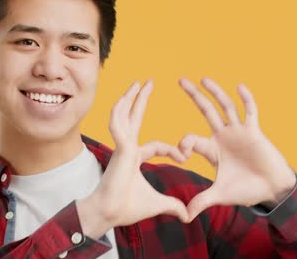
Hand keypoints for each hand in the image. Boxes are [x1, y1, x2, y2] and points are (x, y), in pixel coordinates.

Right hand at [78, 80, 188, 238]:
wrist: (109, 213)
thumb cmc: (127, 208)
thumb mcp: (157, 203)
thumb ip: (173, 205)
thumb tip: (188, 216)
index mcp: (134, 158)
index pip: (155, 146)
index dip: (172, 150)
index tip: (184, 158)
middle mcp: (126, 148)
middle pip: (134, 119)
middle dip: (140, 100)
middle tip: (147, 82)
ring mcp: (121, 147)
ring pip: (124, 116)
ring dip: (130, 98)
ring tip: (138, 83)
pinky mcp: (119, 148)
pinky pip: (117, 125)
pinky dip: (119, 112)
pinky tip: (124, 98)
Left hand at [178, 77, 296, 221]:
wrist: (271, 191)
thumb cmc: (246, 190)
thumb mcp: (219, 195)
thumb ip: (201, 201)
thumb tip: (184, 216)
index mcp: (212, 149)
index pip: (191, 138)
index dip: (183, 143)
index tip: (179, 155)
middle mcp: (223, 136)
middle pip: (206, 111)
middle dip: (194, 96)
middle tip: (181, 80)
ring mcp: (238, 132)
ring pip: (225, 107)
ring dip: (215, 92)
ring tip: (203, 78)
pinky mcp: (254, 132)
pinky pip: (250, 112)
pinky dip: (246, 100)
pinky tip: (239, 86)